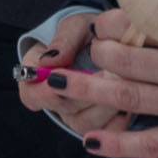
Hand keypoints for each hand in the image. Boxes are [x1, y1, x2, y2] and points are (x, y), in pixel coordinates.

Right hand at [46, 7, 157, 157]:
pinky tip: (126, 101)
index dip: (43, 92)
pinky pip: (107, 130)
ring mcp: (76, 114)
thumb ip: (63, 39)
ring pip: (85, 123)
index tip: (59, 78)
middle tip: (103, 76)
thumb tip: (50, 59)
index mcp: (38, 74)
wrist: (111, 44)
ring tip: (119, 84)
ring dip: (102, 105)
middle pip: (62, 109)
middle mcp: (55, 99)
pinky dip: (118, 118)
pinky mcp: (99, 124)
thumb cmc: (88, 33)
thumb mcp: (75, 27)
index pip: (30, 94)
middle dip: (83, 94)